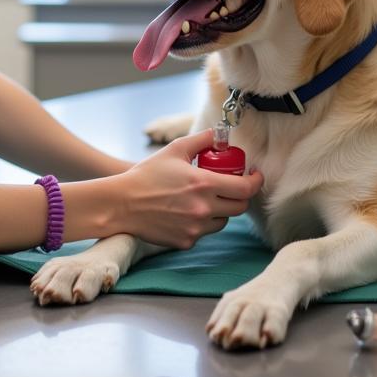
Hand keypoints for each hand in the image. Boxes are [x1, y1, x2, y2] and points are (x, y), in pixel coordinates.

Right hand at [111, 130, 262, 248]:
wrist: (122, 204)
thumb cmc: (146, 175)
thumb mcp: (174, 150)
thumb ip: (201, 140)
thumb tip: (218, 135)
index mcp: (204, 184)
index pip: (245, 188)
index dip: (255, 181)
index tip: (254, 176)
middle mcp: (204, 208)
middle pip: (239, 207)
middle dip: (240, 195)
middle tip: (232, 186)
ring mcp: (196, 228)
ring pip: (223, 221)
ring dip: (221, 209)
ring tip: (205, 198)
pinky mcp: (186, 241)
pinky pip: (204, 232)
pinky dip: (201, 222)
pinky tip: (186, 211)